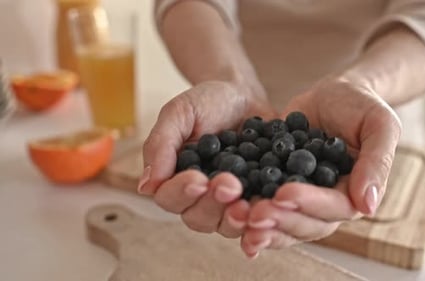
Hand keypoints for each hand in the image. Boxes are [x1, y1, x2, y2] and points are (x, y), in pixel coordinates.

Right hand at [140, 81, 276, 237]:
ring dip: (236, 218)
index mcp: (175, 179)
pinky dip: (261, 220)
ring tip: (247, 204)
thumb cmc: (206, 102)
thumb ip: (161, 144)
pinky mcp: (255, 200)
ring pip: (226, 224)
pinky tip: (270, 212)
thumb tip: (146, 185)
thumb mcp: (179, 113)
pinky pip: (256, 218)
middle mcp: (200, 197)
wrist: (243, 96)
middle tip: (230, 185)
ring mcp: (228, 203)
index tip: (198, 179)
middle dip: (213, 204)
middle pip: (199, 217)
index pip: (170, 198)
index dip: (183, 192)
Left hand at [240, 77, 401, 256]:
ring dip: (261, 225)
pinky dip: (248, 214)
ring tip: (238, 219)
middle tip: (254, 213)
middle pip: (305, 224)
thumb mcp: (379, 124)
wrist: (333, 94)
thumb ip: (377, 162)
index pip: (334, 208)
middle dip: (280, 220)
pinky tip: (230, 215)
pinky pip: (264, 205)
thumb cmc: (361, 106)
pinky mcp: (278, 188)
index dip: (309, 204)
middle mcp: (326, 203)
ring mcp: (300, 199)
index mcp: (353, 192)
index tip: (284, 194)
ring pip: (282, 223)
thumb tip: (368, 205)